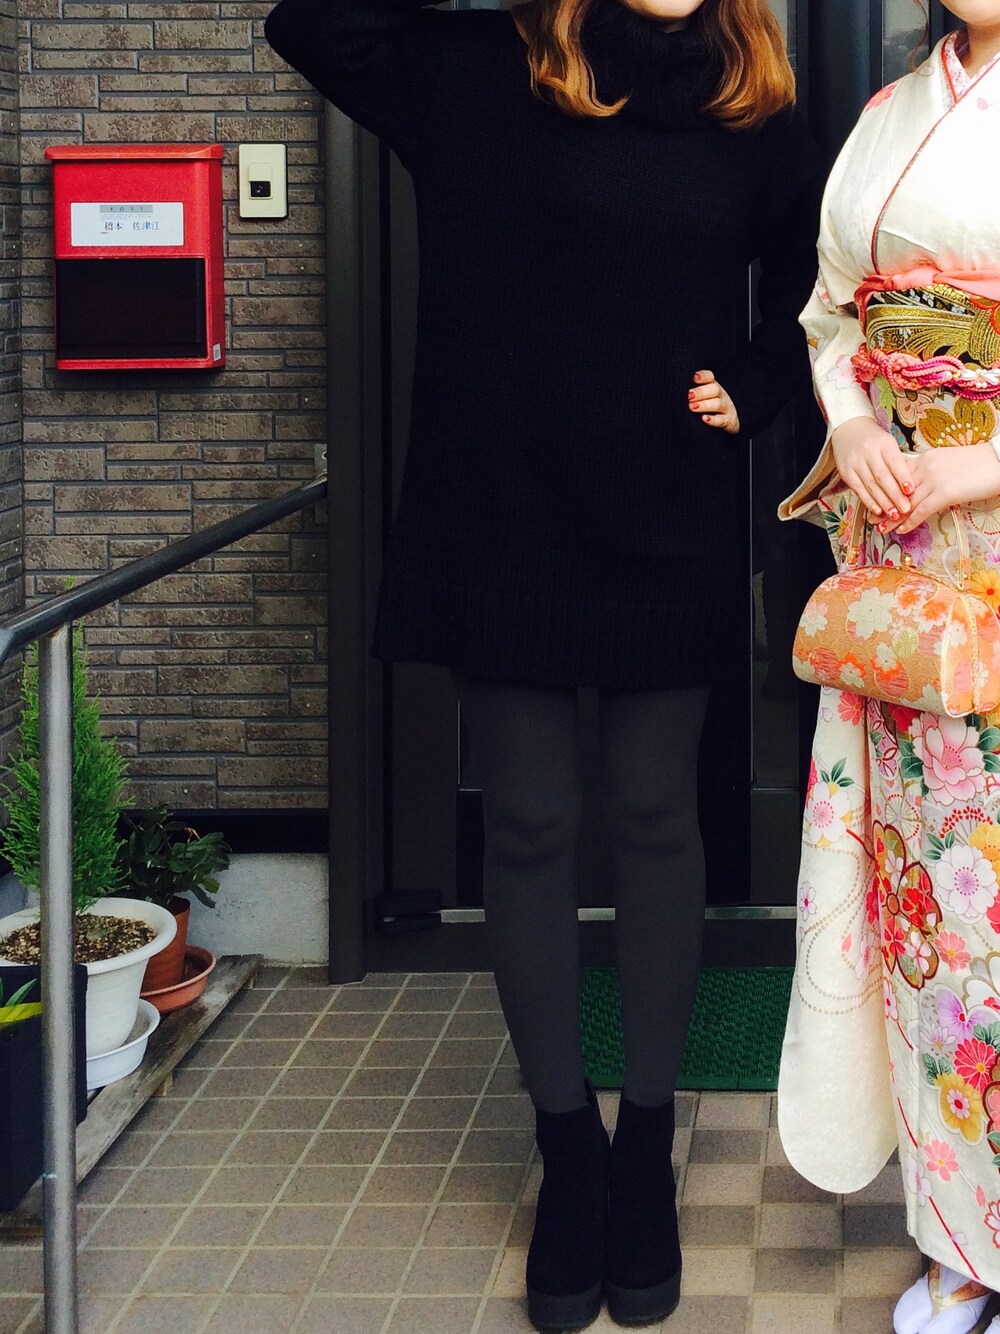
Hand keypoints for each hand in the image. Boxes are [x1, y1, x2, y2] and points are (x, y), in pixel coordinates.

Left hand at [688, 369, 739, 433]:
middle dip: (701, 392)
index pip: (709, 377)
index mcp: (712, 386)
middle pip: (714, 389)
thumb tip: (672, 390)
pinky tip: (704, 418)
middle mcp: (721, 395)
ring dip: (705, 405)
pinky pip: (721, 420)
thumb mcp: (699, 398)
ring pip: (718, 404)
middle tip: (689, 395)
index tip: (694, 378)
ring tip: (692, 407)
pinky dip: (713, 420)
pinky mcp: (728, 421)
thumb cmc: (705, 408)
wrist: (725, 423)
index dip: (703, 376)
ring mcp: (726, 408)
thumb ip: (690, 393)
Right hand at [830, 416, 913, 519]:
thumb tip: (911, 487)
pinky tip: (877, 510)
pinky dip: (868, 501)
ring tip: (894, 514)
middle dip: (895, 495)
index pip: (895, 462)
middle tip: (906, 509)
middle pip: (882, 476)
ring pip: (870, 485)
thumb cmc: (874, 440)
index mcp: (884, 444)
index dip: (903, 477)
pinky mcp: (846, 472)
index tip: (911, 491)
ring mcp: (855, 463)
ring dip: (883, 502)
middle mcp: (868, 452)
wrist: (848, 429)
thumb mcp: (889, 444)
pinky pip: (858, 489)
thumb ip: (899, 463)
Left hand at [880, 442, 999, 534]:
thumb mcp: (948, 461)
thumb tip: (921, 484)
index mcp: (926, 458)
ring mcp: (934, 480)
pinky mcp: (944, 493)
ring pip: (906, 502)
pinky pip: (921, 511)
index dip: (886, 489)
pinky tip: (902, 530)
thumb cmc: (978, 463)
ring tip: (880, 528)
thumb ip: (932, 471)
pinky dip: (910, 522)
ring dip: (892, 518)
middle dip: (883, 505)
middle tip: (872, 516)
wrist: (999, 460)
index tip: (876, 499)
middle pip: (897, 489)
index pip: (899, 475)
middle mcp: (926, 468)